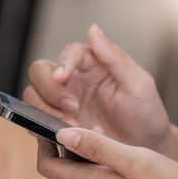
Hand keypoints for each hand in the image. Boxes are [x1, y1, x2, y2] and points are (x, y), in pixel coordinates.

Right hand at [23, 24, 177, 163]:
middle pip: (39, 71)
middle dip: (49, 89)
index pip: (68, 53)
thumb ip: (116, 57)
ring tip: (73, 127)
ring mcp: (61, 104)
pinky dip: (44, 128)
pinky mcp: (57, 125)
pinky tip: (66, 136)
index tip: (63, 78)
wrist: (145, 148)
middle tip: (71, 109)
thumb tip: (93, 30)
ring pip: (32, 96)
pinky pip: (35, 122)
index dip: (62, 63)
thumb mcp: (138, 84)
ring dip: (46, 111)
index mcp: (92, 65)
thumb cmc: (145, 113)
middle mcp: (73, 81)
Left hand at [37, 128, 177, 178]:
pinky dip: (103, 171)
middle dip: (71, 147)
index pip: (48, 166)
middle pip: (66, 171)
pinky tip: (123, 162)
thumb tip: (63, 135)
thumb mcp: (134, 160)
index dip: (44, 144)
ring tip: (110, 141)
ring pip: (85, 178)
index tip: (49, 127)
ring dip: (90, 158)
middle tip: (88, 127)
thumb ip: (97, 147)